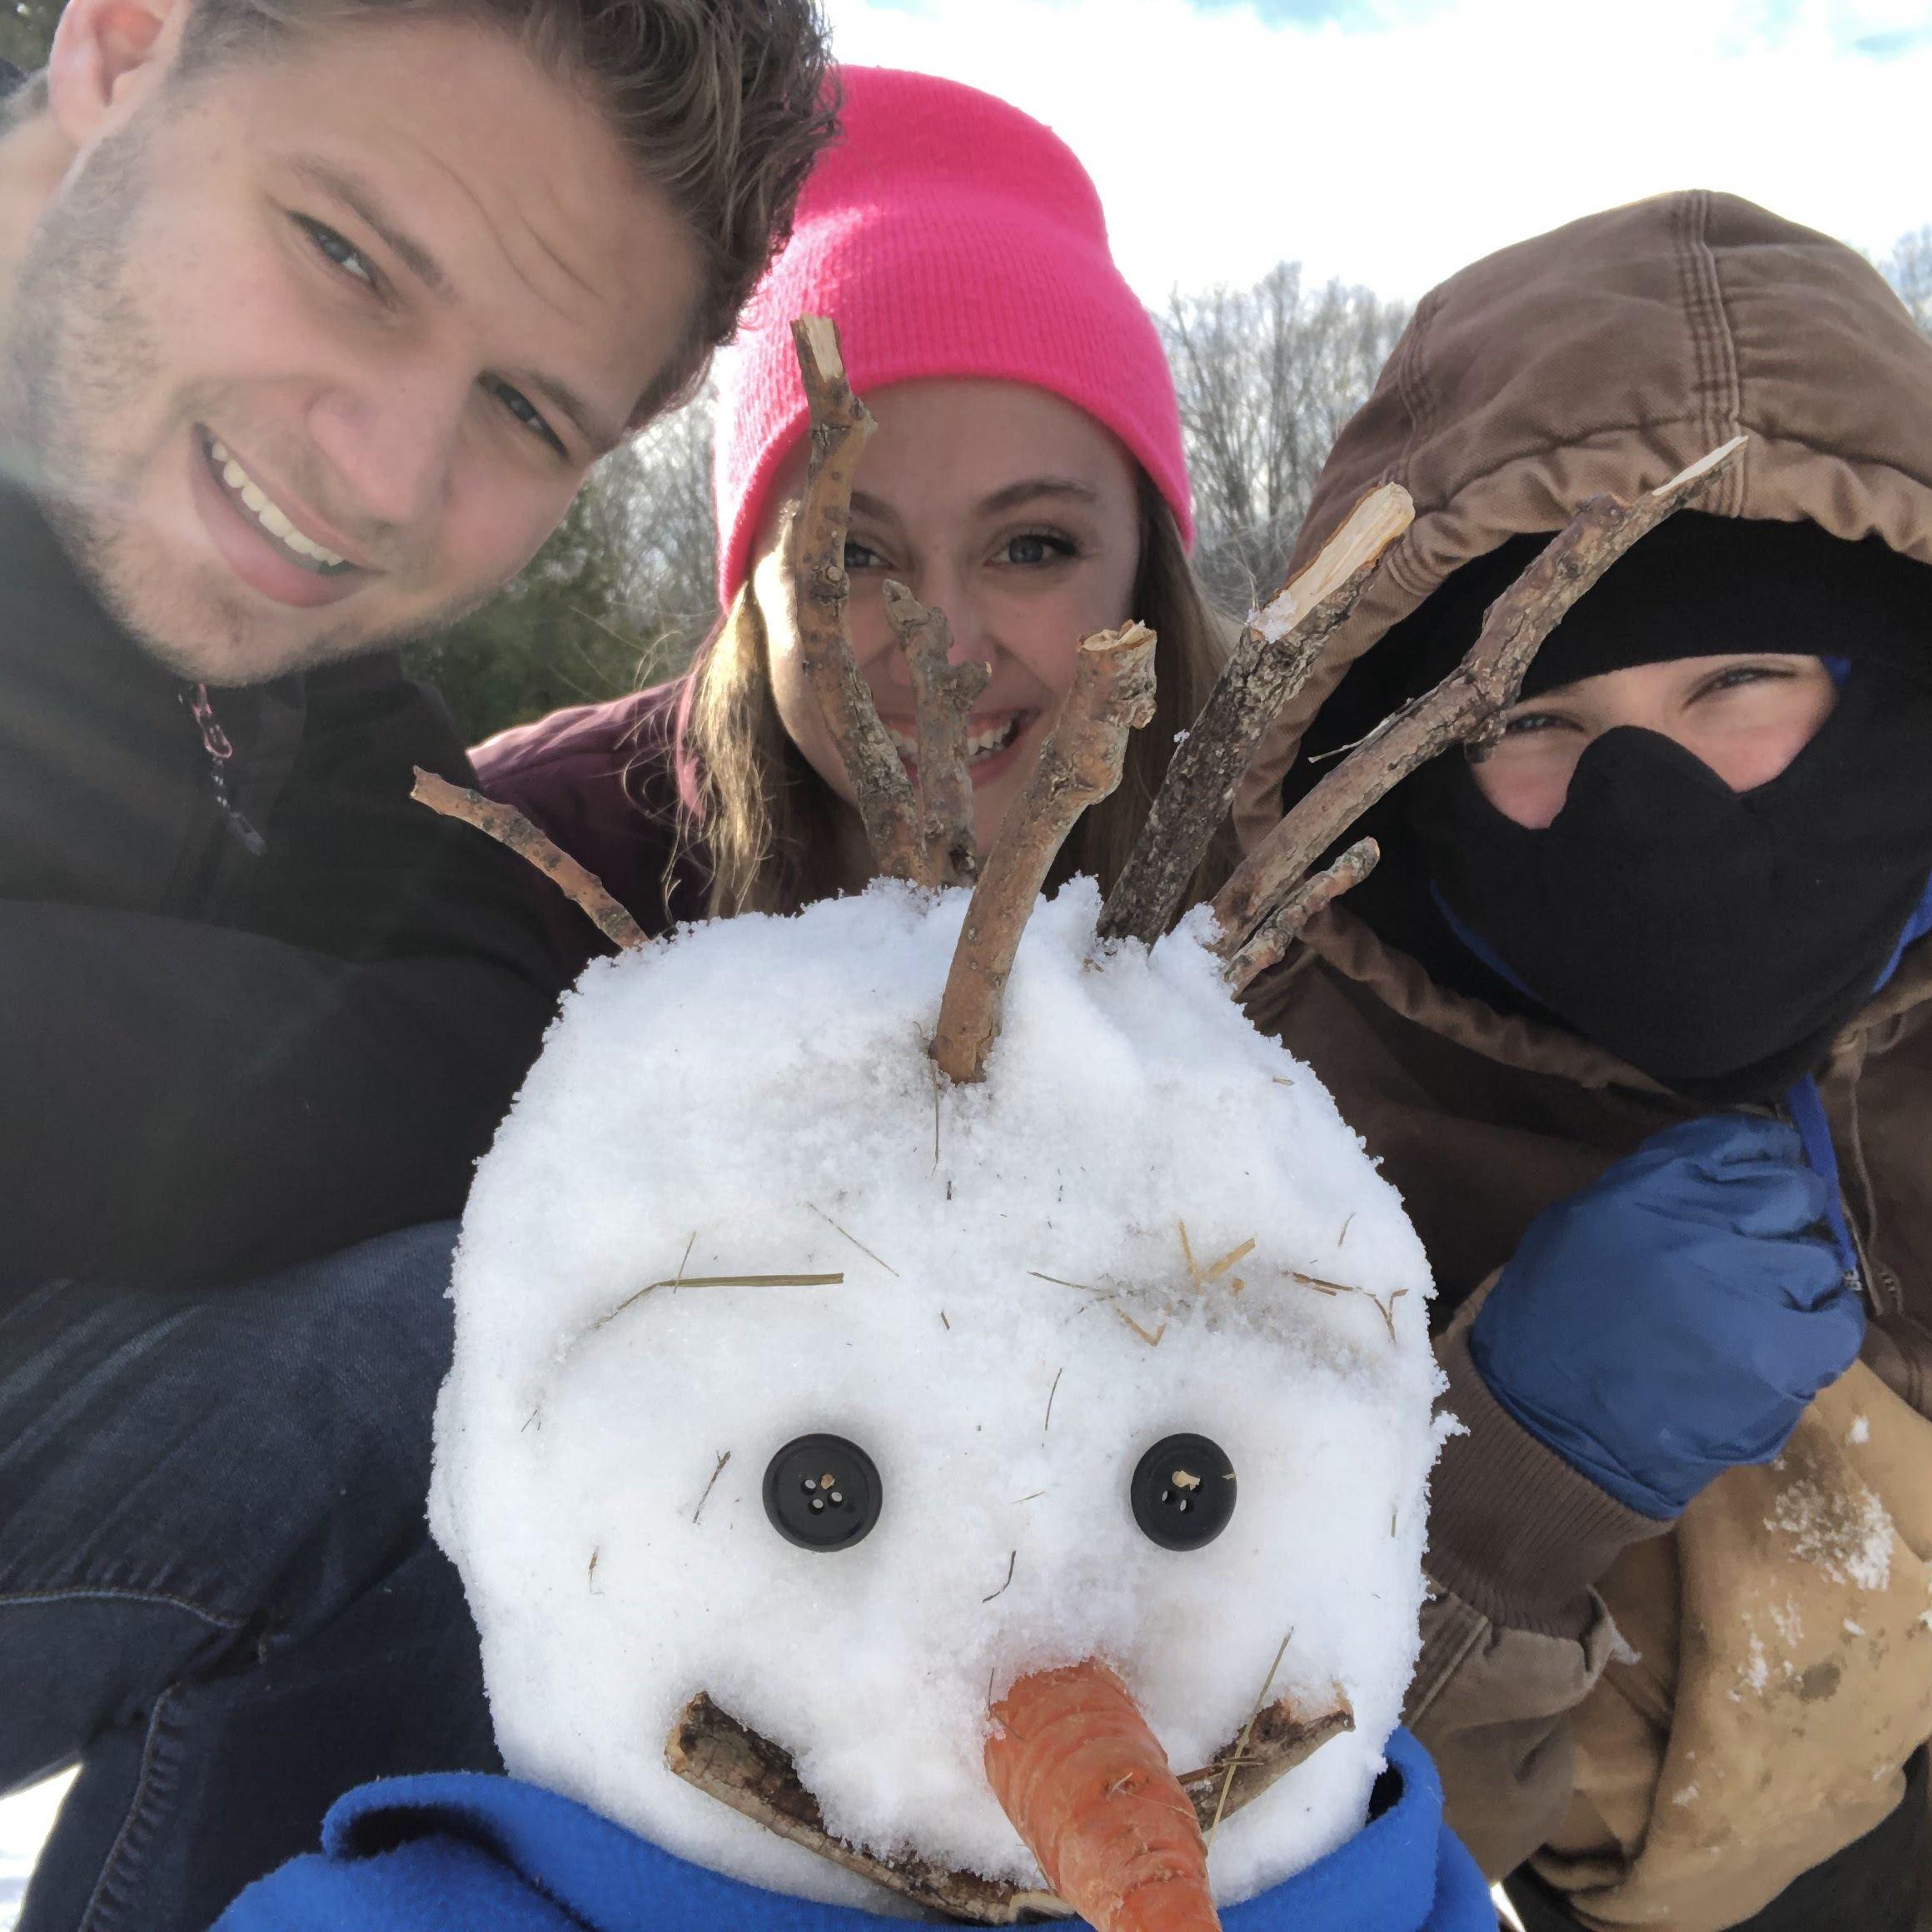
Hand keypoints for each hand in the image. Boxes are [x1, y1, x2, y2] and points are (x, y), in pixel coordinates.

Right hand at [1469, 1115, 1864, 1517]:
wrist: (1546, 1423)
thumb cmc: (1550, 1322)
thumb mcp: (1577, 1225)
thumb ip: (1645, 1192)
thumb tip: (1714, 1183)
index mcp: (1647, 1188)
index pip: (1735, 1139)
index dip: (1761, 1150)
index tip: (1766, 1167)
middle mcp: (1703, 1225)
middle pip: (1791, 1192)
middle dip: (1788, 1212)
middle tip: (1770, 1242)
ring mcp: (1746, 1289)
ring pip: (1818, 1258)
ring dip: (1800, 1276)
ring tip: (1773, 1302)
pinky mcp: (1777, 1356)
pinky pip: (1839, 1323)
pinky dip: (1826, 1324)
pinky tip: (1800, 1336)